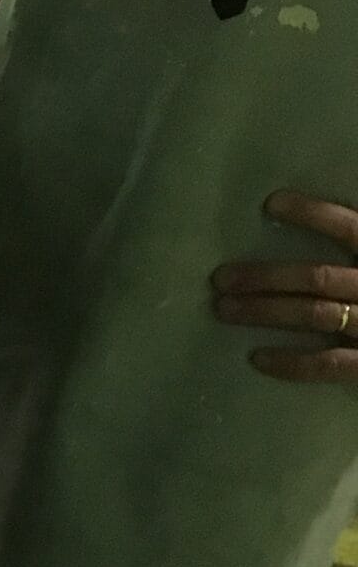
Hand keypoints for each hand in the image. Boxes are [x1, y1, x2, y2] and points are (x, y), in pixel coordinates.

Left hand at [211, 190, 357, 385]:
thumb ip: (353, 251)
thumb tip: (313, 215)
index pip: (352, 229)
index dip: (314, 214)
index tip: (272, 203)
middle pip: (318, 277)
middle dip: (265, 277)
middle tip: (221, 278)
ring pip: (314, 314)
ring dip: (264, 311)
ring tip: (225, 309)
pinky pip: (327, 363)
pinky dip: (290, 362)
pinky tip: (257, 357)